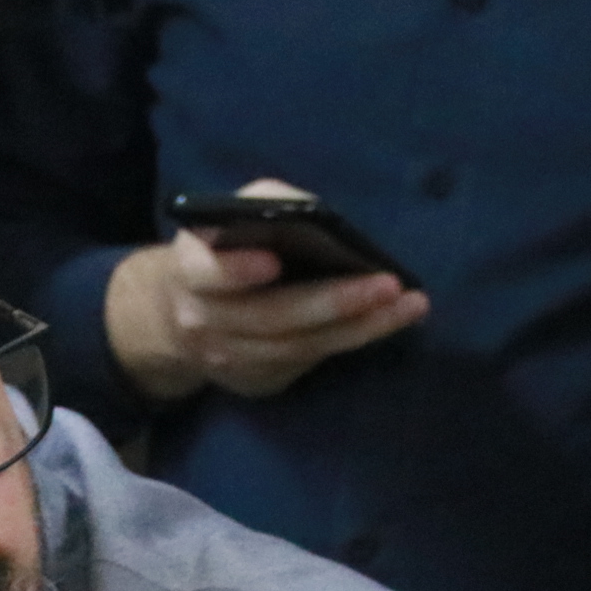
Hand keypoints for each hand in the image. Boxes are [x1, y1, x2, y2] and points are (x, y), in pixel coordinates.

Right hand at [103, 179, 426, 403]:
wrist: (181, 316)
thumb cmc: (221, 249)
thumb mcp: (228, 218)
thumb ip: (263, 207)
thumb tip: (317, 215)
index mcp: (189, 271)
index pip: (207, 274)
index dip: (235, 271)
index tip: (272, 261)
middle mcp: (202, 322)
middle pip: (271, 317)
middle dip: (333, 302)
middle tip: (388, 285)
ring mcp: (227, 360)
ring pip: (298, 347)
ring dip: (358, 327)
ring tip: (408, 305)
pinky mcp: (253, 383)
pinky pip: (307, 363)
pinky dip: (348, 341)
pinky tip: (385, 322)